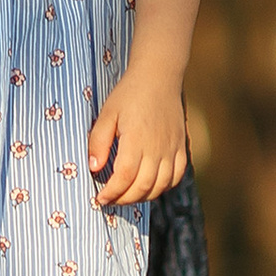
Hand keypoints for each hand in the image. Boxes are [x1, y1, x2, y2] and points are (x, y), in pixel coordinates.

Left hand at [89, 67, 189, 208]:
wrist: (159, 75)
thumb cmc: (130, 93)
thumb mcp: (107, 113)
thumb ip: (98, 141)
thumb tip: (94, 167)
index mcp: (136, 139)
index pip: (124, 178)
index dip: (111, 193)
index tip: (100, 198)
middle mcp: (157, 147)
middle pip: (142, 187)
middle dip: (124, 199)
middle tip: (111, 199)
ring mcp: (172, 148)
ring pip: (160, 186)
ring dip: (143, 197)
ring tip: (128, 195)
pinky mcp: (181, 146)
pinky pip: (177, 176)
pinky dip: (164, 187)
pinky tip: (150, 185)